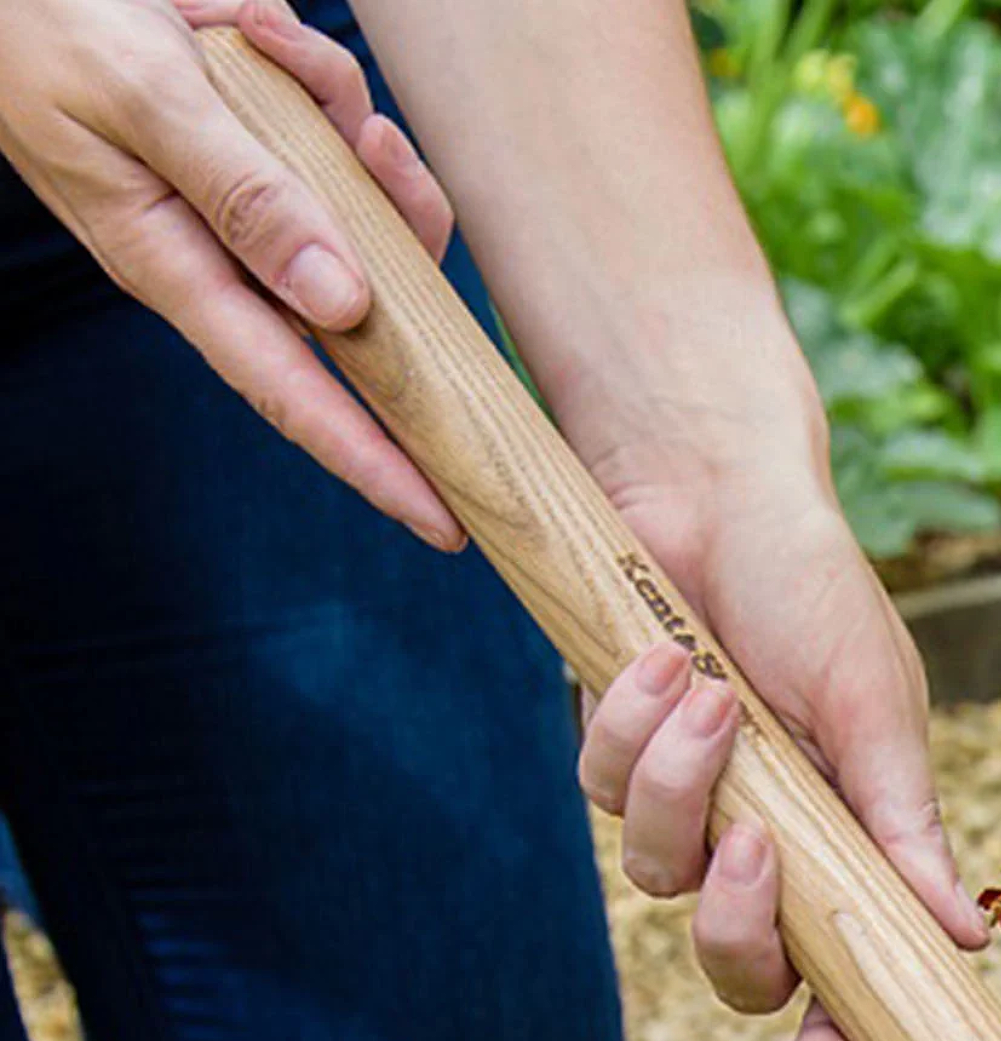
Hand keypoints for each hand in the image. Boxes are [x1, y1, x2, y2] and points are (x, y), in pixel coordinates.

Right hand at [0, 0, 462, 546]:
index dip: (375, 465)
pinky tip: (249, 26)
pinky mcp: (252, 155)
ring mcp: (240, 208)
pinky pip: (327, 134)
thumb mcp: (145, 99)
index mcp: (178, 266)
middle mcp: (220, 252)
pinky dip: (307, 77)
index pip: (296, 395)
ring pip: (358, 202)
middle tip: (375, 140)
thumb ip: (244, 199)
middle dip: (395, 222)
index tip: (447, 523)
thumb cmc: (45, 24)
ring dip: (334, 115)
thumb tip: (342, 308)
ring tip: (263, 40)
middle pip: (364, 294)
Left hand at [577, 453, 984, 1040]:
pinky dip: (631, 725)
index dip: (832, 1034)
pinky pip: (602, 788)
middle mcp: (768, 847)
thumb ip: (908, 829)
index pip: (841, 977)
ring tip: (708, 690)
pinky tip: (662, 657)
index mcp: (847, 851)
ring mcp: (688, 809)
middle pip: (737, 965)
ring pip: (657, 875)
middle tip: (756, 847)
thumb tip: (967, 939)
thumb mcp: (878, 713)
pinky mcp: (613, 756)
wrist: (714, 486)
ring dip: (678, 787)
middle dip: (735, 925)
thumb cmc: (816, 595)